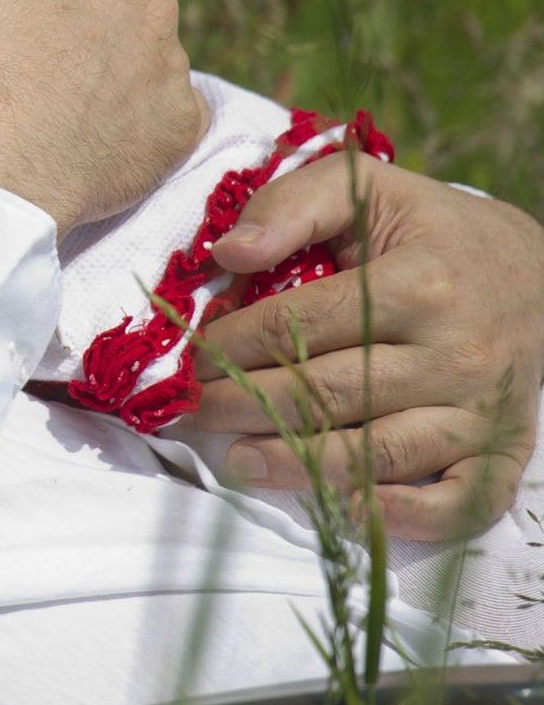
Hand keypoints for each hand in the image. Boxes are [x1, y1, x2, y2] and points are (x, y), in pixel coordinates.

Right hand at [0, 0, 206, 230]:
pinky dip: (132, 124)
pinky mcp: (180, 129)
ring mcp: (172, 68)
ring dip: (102, 75)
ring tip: (48, 109)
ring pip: (135, 61)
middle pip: (106, 9)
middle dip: (72, 29)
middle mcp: (151, 0)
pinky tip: (88, 138)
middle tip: (17, 68)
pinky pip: (160, 118)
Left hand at [191, 153, 543, 539]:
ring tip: (240, 462)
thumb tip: (228, 253)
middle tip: (198, 413)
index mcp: (420, 283)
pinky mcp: (505, 450)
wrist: (533, 270)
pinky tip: (341, 507)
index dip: (235, 344)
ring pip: (381, 453)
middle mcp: (457, 352)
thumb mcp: (362, 190)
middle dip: (248, 406)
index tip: (195, 358)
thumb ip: (290, 206)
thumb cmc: (426, 230)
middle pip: (331, 393)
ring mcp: (483, 409)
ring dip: (301, 465)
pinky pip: (458, 502)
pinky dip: (400, 515)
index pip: (302, 324)